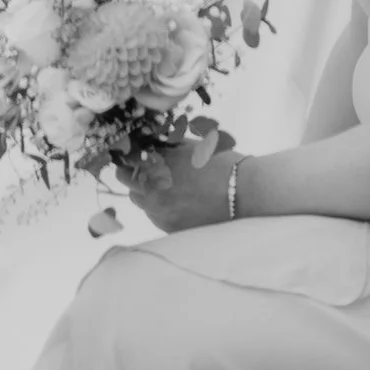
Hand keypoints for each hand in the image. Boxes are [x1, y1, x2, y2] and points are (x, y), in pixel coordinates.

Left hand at [120, 130, 234, 232]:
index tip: (134, 151)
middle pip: (125, 176)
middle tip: (143, 167)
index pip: (129, 155)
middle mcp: (152, 185)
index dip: (131, 152)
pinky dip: (156, 207)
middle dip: (132, 170)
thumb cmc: (222, 164)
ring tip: (162, 185)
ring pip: (136, 198)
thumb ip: (167, 145)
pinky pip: (152, 215)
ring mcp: (158, 209)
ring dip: (142, 190)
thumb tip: (150, 142)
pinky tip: (174, 201)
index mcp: (156, 160)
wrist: (244, 193)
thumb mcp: (192, 146)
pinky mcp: (168, 226)